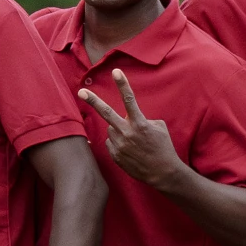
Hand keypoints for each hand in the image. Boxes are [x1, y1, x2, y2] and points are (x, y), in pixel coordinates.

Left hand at [78, 65, 188, 192]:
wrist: (163, 173)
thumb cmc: (163, 147)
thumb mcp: (159, 128)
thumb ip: (142, 119)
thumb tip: (129, 118)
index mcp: (140, 123)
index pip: (129, 99)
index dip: (122, 84)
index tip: (116, 71)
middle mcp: (127, 133)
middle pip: (106, 113)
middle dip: (93, 101)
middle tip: (81, 91)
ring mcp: (119, 145)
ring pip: (112, 129)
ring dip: (119, 130)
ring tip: (134, 141)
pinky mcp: (115, 155)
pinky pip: (111, 142)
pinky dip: (118, 142)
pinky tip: (130, 150)